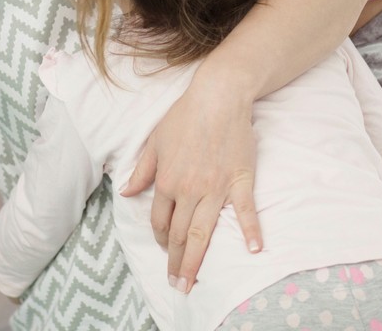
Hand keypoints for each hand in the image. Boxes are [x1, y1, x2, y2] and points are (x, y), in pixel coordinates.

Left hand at [121, 77, 260, 291]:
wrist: (217, 97)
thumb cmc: (184, 116)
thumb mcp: (155, 142)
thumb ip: (142, 171)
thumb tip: (127, 193)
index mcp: (167, 180)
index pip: (161, 220)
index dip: (161, 239)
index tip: (165, 252)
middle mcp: (189, 190)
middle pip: (181, 234)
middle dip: (177, 261)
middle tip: (178, 285)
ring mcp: (215, 188)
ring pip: (204, 232)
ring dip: (197, 260)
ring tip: (194, 282)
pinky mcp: (239, 181)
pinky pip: (246, 211)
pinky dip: (251, 231)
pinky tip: (254, 250)